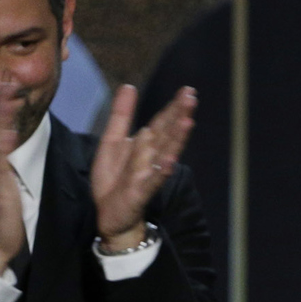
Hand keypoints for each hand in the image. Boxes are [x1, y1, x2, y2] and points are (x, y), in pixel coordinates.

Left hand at [92, 84, 195, 251]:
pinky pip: (153, 180)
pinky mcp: (140, 191)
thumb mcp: (112, 141)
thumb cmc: (114, 179)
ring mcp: (148, 174)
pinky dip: (162, 171)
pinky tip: (170, 161)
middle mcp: (152, 157)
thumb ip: (122, 115)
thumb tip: (129, 86)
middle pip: (168, 133)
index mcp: (146, 144)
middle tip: (191, 98)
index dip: (173, 107)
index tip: (187, 90)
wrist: (109, 215)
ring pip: (165, 153)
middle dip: (179, 116)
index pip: (162, 122)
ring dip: (176, 138)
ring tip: (187, 122)